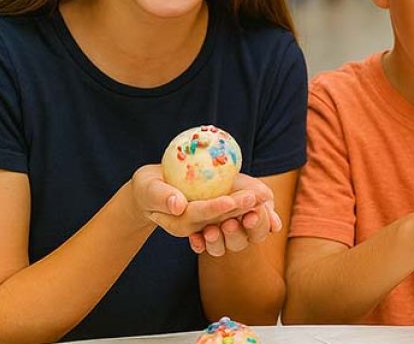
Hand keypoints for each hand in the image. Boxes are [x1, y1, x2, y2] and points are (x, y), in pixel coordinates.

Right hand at [130, 165, 261, 238]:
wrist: (155, 189)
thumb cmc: (148, 187)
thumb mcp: (148, 187)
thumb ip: (161, 196)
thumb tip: (178, 204)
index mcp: (179, 223)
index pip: (199, 215)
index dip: (214, 208)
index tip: (229, 200)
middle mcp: (198, 226)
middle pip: (220, 218)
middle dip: (238, 208)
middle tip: (254, 196)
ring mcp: (209, 221)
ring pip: (232, 218)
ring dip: (248, 210)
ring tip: (261, 197)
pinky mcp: (218, 213)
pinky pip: (237, 214)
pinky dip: (250, 210)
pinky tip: (264, 200)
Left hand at [187, 174, 282, 256]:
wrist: (215, 174)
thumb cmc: (240, 184)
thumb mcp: (256, 190)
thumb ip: (266, 208)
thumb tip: (276, 227)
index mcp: (253, 227)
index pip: (259, 232)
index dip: (256, 225)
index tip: (252, 215)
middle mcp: (236, 237)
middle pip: (238, 244)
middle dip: (234, 234)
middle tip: (229, 223)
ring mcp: (218, 238)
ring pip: (218, 250)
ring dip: (215, 242)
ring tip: (210, 230)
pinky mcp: (199, 237)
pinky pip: (199, 248)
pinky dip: (198, 244)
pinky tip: (195, 236)